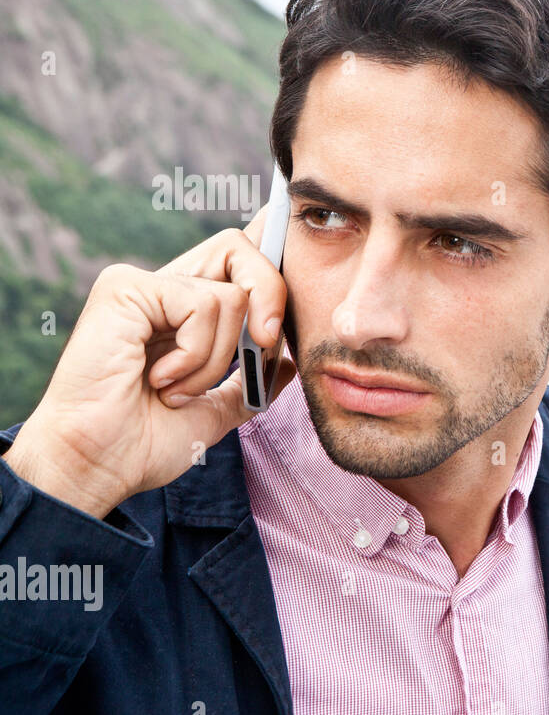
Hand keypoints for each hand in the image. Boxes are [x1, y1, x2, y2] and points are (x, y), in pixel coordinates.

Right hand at [3, 201, 296, 518]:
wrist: (98, 465)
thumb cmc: (141, 444)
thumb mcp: (213, 412)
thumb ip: (248, 384)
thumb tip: (285, 362)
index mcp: (179, 314)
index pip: (237, 264)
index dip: (270, 278)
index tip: (275, 331)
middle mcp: (161, 291)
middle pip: (241, 249)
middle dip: (269, 298)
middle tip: (262, 346)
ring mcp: (142, 285)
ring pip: (233, 295)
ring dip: (218, 358)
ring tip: (176, 389)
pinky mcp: (125, 288)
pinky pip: (204, 304)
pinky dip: (196, 354)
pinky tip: (160, 379)